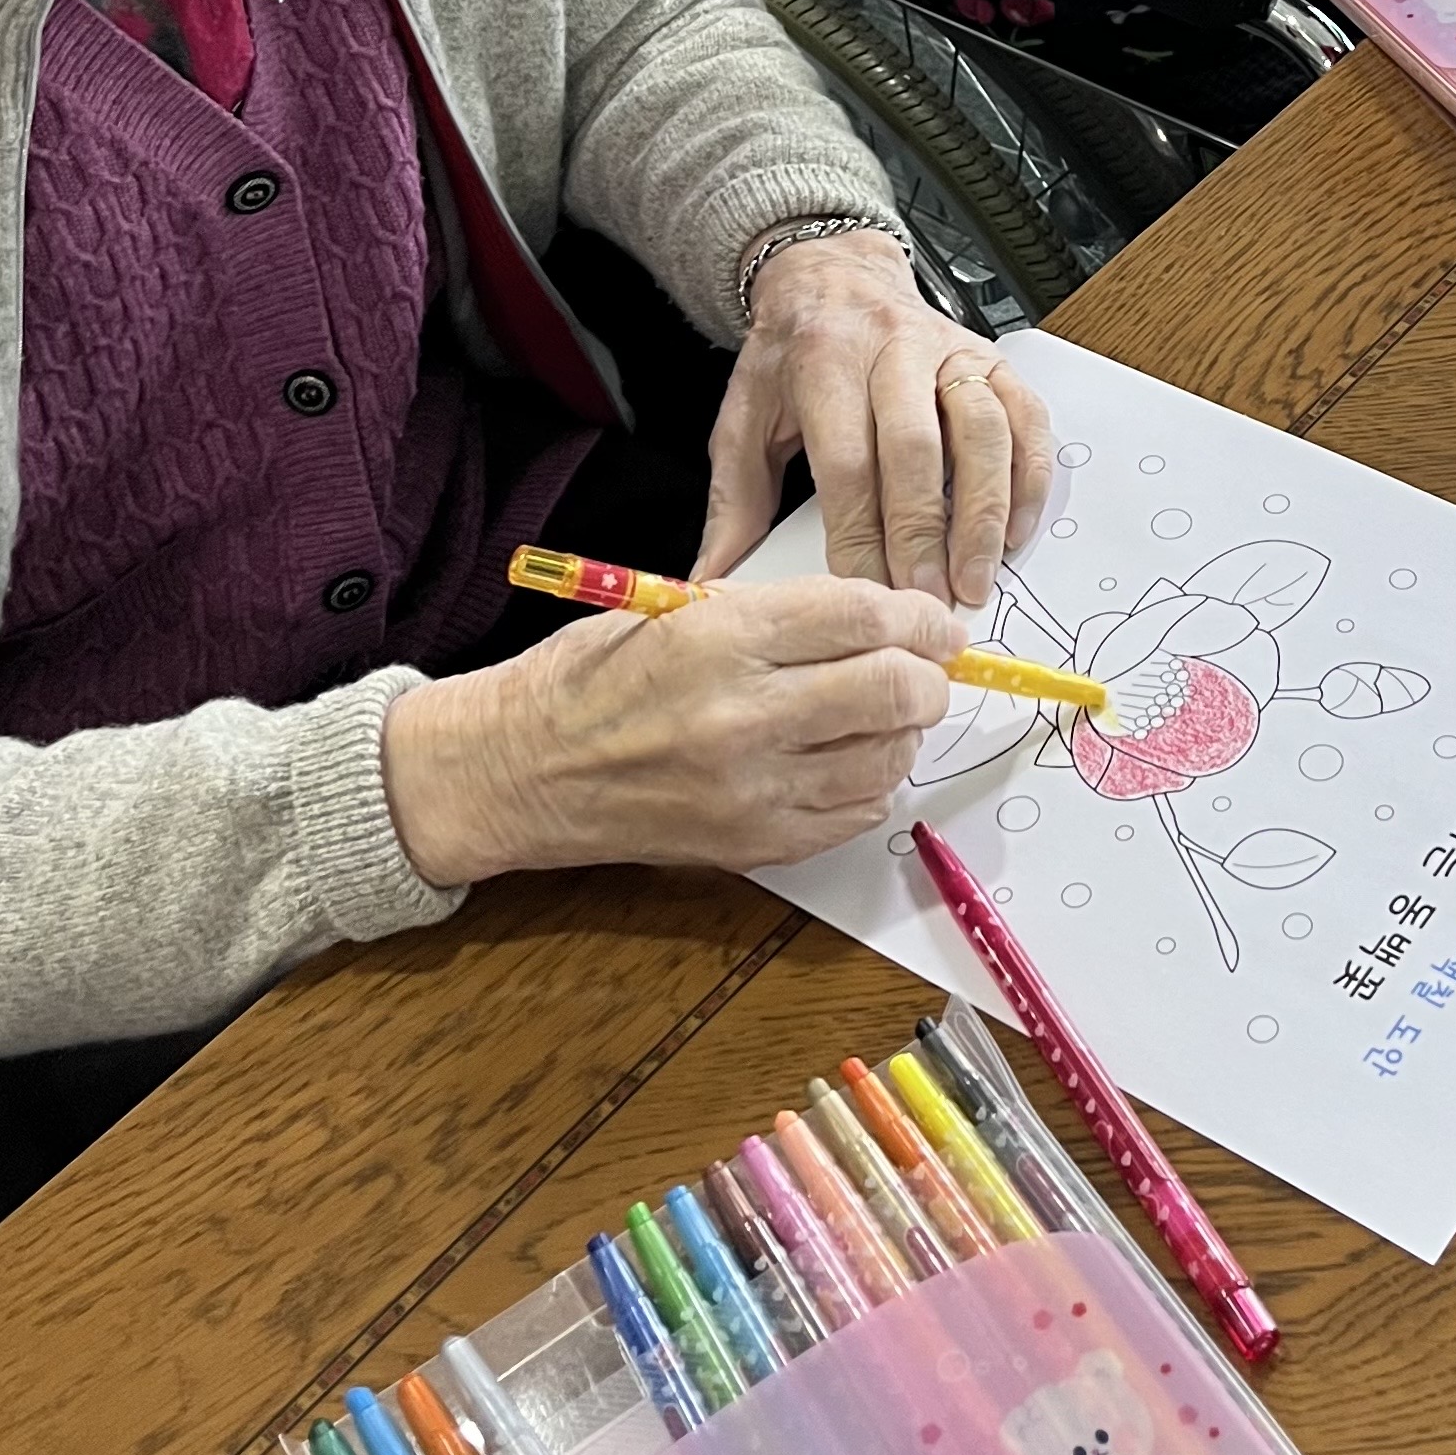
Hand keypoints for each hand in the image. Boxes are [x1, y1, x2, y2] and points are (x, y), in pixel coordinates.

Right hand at [381, 574, 959, 884]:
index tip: (938, 623)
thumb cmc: (593, 676)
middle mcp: (743, 716)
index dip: (919, 617)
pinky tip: (849, 760)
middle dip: (927, 677)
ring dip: (903, 733)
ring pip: (884, 760)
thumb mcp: (682, 607)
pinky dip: (870, 785)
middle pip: (891, 691)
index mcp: (722, 639)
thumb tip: (878, 619)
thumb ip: (781, 615)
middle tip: (926, 669)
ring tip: (885, 713)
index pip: (863, 617)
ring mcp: (750, 791)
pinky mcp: (752, 847)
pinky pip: (853, 816)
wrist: (517, 770)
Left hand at [701, 230, 1053, 607]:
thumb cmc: (792, 355)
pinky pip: (1026, 417)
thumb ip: (734, 500)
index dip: (860, 534)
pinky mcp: (991, 358)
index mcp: (826, 361)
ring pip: (982, 431)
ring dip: (984, 513)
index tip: (865, 592)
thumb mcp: (743, 417)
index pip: (847, 461)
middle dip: (924, 534)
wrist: (834, 277)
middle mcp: (894, 348)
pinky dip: (1028, 477)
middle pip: (917, 448)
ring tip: (975, 576)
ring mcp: (950, 351)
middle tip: (926, 599)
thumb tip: (716, 577)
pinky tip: (1017, 529)